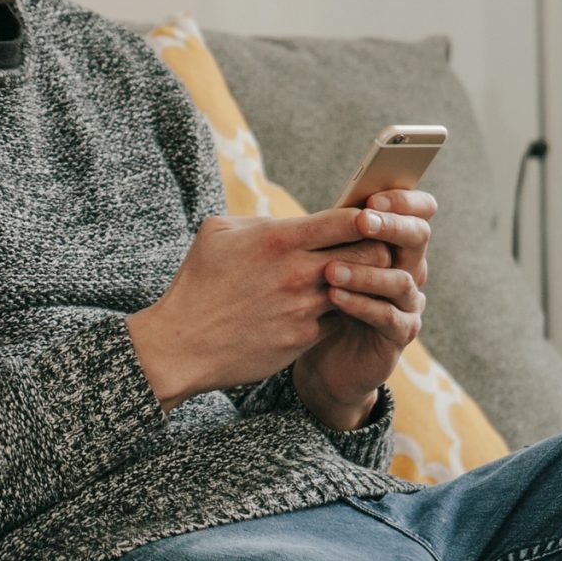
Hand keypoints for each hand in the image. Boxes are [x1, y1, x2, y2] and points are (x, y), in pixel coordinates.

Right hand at [126, 205, 395, 410]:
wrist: (182, 345)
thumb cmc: (198, 283)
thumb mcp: (219, 233)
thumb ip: (262, 221)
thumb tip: (290, 221)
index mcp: (280, 239)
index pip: (349, 219)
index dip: (369, 215)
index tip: (372, 216)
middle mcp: (299, 272)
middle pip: (371, 252)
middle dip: (379, 247)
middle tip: (374, 248)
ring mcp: (305, 308)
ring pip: (363, 288)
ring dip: (364, 282)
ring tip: (359, 278)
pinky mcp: (305, 338)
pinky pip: (341, 319)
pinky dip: (344, 311)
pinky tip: (336, 307)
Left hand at [295, 190, 435, 423]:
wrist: (323, 357)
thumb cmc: (322, 297)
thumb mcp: (327, 259)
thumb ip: (338, 234)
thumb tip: (334, 204)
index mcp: (397, 243)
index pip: (419, 211)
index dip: (404, 200)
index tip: (373, 196)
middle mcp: (411, 268)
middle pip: (419, 237)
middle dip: (391, 226)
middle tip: (362, 220)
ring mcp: (409, 302)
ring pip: (401, 280)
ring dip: (366, 272)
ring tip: (331, 270)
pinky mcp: (401, 334)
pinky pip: (388, 316)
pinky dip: (361, 304)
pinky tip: (335, 297)